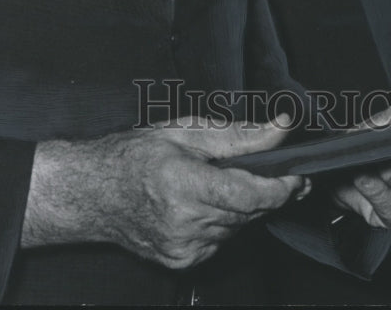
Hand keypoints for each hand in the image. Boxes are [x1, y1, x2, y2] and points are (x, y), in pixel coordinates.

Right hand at [22, 117, 307, 268]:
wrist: (93, 194)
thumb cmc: (133, 156)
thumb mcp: (186, 132)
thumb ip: (239, 134)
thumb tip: (280, 128)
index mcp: (184, 185)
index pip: (250, 196)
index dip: (281, 187)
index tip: (298, 175)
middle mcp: (185, 223)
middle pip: (249, 212)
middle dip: (266, 191)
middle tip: (273, 171)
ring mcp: (183, 248)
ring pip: (239, 227)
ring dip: (243, 206)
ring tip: (223, 181)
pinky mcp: (182, 262)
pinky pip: (222, 240)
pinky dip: (224, 221)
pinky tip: (205, 203)